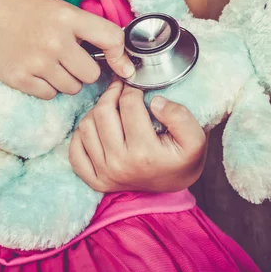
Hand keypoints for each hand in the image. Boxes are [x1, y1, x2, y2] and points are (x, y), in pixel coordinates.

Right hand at [0, 0, 134, 99]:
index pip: (111, 39)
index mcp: (68, 17)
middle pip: (92, 74)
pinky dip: (47, 88)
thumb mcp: (58, 7)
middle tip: (71, 61)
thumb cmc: (24, 11)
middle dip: (85, 72)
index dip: (121, 56)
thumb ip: (86, 27)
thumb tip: (120, 56)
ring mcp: (37, 61)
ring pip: (72, 88)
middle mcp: (55, 40)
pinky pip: (50, 95)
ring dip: (67, 81)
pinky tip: (36, 72)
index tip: (124, 67)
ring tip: (51, 65)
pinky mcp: (20, 78)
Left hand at [69, 79, 206, 192]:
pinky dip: (81, 136)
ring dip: (97, 111)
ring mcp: (104, 174)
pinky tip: (97, 129)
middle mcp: (120, 165)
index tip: (136, 87)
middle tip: (121, 89)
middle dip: (112, 94)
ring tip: (112, 108)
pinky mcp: (95, 180)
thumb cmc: (182, 158)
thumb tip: (154, 102)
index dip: (133, 89)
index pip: (128, 105)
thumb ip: (180, 116)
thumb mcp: (196, 138)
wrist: (174, 184)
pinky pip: (74, 151)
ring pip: (85, 127)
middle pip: (102, 113)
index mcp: (144, 153)